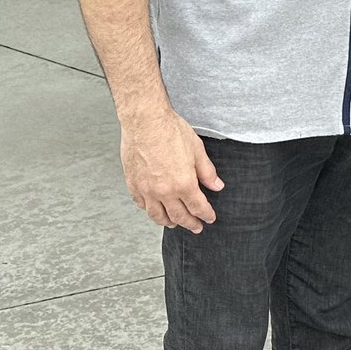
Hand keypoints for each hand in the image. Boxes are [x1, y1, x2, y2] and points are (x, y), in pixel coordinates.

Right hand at [119, 107, 223, 232]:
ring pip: (157, 215)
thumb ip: (207, 172)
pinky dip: (149, 210)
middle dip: (190, 223)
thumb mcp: (197, 150)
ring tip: (174, 223)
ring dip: (168, 222)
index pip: (198, 207)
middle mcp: (164, 191)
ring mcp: (146, 190)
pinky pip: (141, 204)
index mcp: (183, 184)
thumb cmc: (170, 131)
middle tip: (196, 227)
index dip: (205, 215)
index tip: (210, 218)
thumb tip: (217, 186)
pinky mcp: (133, 185)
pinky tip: (153, 209)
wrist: (145, 122)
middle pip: (178, 216)